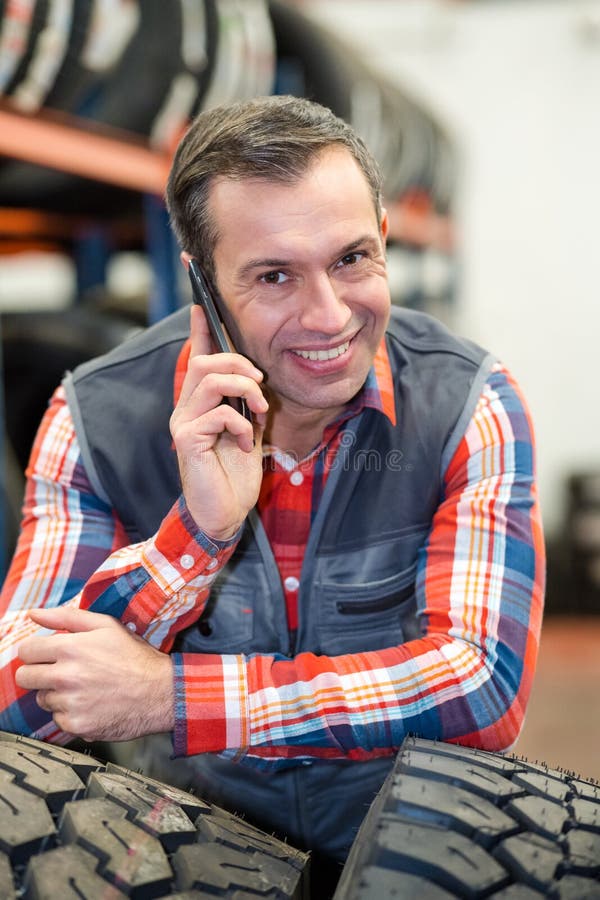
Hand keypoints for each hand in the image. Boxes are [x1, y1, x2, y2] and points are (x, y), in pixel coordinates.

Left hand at [16, 607, 173, 741]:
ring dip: (57, 693)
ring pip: (42, 699)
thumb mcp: (105, 625)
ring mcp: (70, 703)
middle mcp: (65, 676)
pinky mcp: (76, 725)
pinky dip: (70, 713)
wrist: (160, 692)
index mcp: (70, 648)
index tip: (47, 654)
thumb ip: (65, 617)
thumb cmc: (134, 656)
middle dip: (39, 672)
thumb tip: (34, 614)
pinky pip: (58, 718)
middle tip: (61, 671)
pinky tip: (91, 703)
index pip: (26, 651)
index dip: (36, 651)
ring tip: (84, 687)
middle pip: (25, 677)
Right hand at [170, 303, 268, 539]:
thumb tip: (256, 377)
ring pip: (210, 379)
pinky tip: (245, 441)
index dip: (200, 328)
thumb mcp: (249, 429)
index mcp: (201, 402)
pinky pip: (218, 413)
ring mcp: (184, 422)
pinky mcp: (187, 439)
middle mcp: (187, 407)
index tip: (202, 302)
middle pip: (205, 361)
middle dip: (239, 363)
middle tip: (260, 384)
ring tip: (258, 411)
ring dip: (244, 390)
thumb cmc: (235, 472)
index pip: (198, 356)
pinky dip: (241, 423)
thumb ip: (247, 402)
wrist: (225, 512)